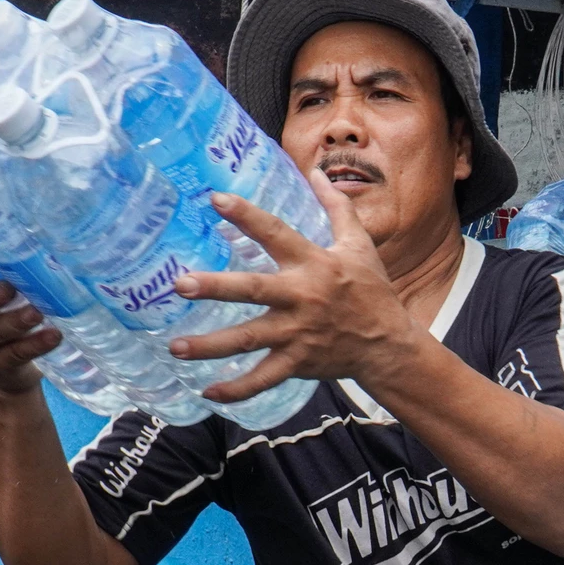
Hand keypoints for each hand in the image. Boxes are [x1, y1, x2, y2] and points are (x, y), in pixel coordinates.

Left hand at [169, 176, 420, 403]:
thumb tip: (317, 172)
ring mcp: (297, 333)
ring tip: (176, 348)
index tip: (215, 200)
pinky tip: (208, 392)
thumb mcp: (359, 245)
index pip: (276, 233)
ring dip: (211, 345)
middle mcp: (301, 297)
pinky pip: (263, 379)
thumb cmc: (371, 290)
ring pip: (249, 340)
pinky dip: (237, 389)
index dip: (246, 216)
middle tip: (180, 284)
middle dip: (215, 286)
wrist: (387, 344)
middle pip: (253, 290)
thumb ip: (337, 207)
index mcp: (313, 264)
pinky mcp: (298, 362)